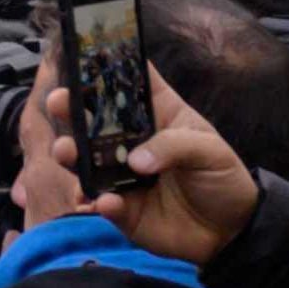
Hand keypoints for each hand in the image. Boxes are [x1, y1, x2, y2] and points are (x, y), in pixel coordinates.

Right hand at [67, 74, 252, 265]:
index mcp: (158, 115)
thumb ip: (174, 147)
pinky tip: (106, 202)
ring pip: (86, 160)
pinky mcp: (121, 208)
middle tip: (58, 101)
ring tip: (66, 152)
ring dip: (71, 154)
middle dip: (71, 107)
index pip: (132, 82)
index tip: (87, 55)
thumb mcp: (210, 151)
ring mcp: (122, 174)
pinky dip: (98, 201)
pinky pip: (100, 201)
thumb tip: (135, 160)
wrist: (230, 232)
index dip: (112, 66)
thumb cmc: (224, 179)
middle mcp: (133, 141)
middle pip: (96, 119)